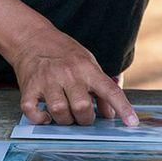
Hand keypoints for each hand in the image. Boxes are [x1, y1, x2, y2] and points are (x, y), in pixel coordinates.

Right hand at [9, 27, 136, 127]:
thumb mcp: (88, 63)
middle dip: (85, 119)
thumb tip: (110, 114)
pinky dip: (39, 119)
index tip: (132, 123)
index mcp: (87, 68)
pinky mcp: (29, 87)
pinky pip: (32, 111)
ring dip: (65, 120)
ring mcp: (47, 81)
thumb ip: (101, 88)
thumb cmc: (64, 53)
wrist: (32, 38)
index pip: (110, 90)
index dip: (123, 108)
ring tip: (66, 115)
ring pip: (59, 111)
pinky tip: (46, 116)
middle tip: (83, 117)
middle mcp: (68, 74)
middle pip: (82, 107)